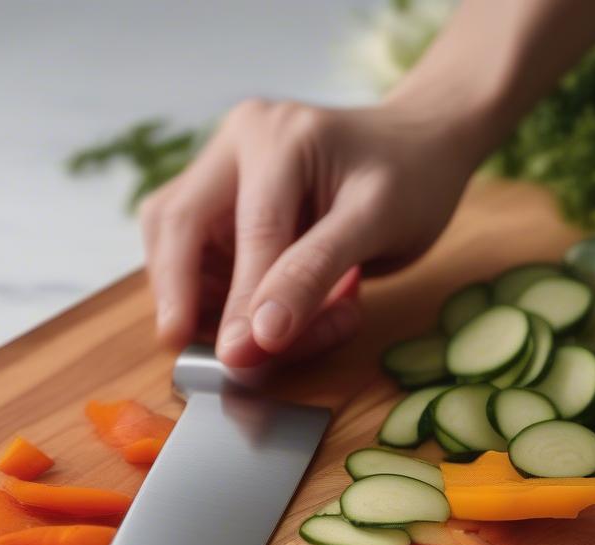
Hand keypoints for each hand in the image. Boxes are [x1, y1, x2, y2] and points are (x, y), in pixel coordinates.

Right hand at [140, 98, 479, 367]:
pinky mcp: (221, 210)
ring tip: (276, 336)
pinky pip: (202, 267)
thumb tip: (258, 336)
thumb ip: (313, 275)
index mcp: (273, 136)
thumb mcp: (375, 223)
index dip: (240, 302)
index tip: (240, 359)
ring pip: (176, 250)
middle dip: (183, 297)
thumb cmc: (409, 179)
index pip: (249, 232)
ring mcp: (221, 177)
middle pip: (175, 226)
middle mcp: (234, 147)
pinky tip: (285, 318)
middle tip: (196, 355)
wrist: (419, 151)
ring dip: (206, 305)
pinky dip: (229, 305)